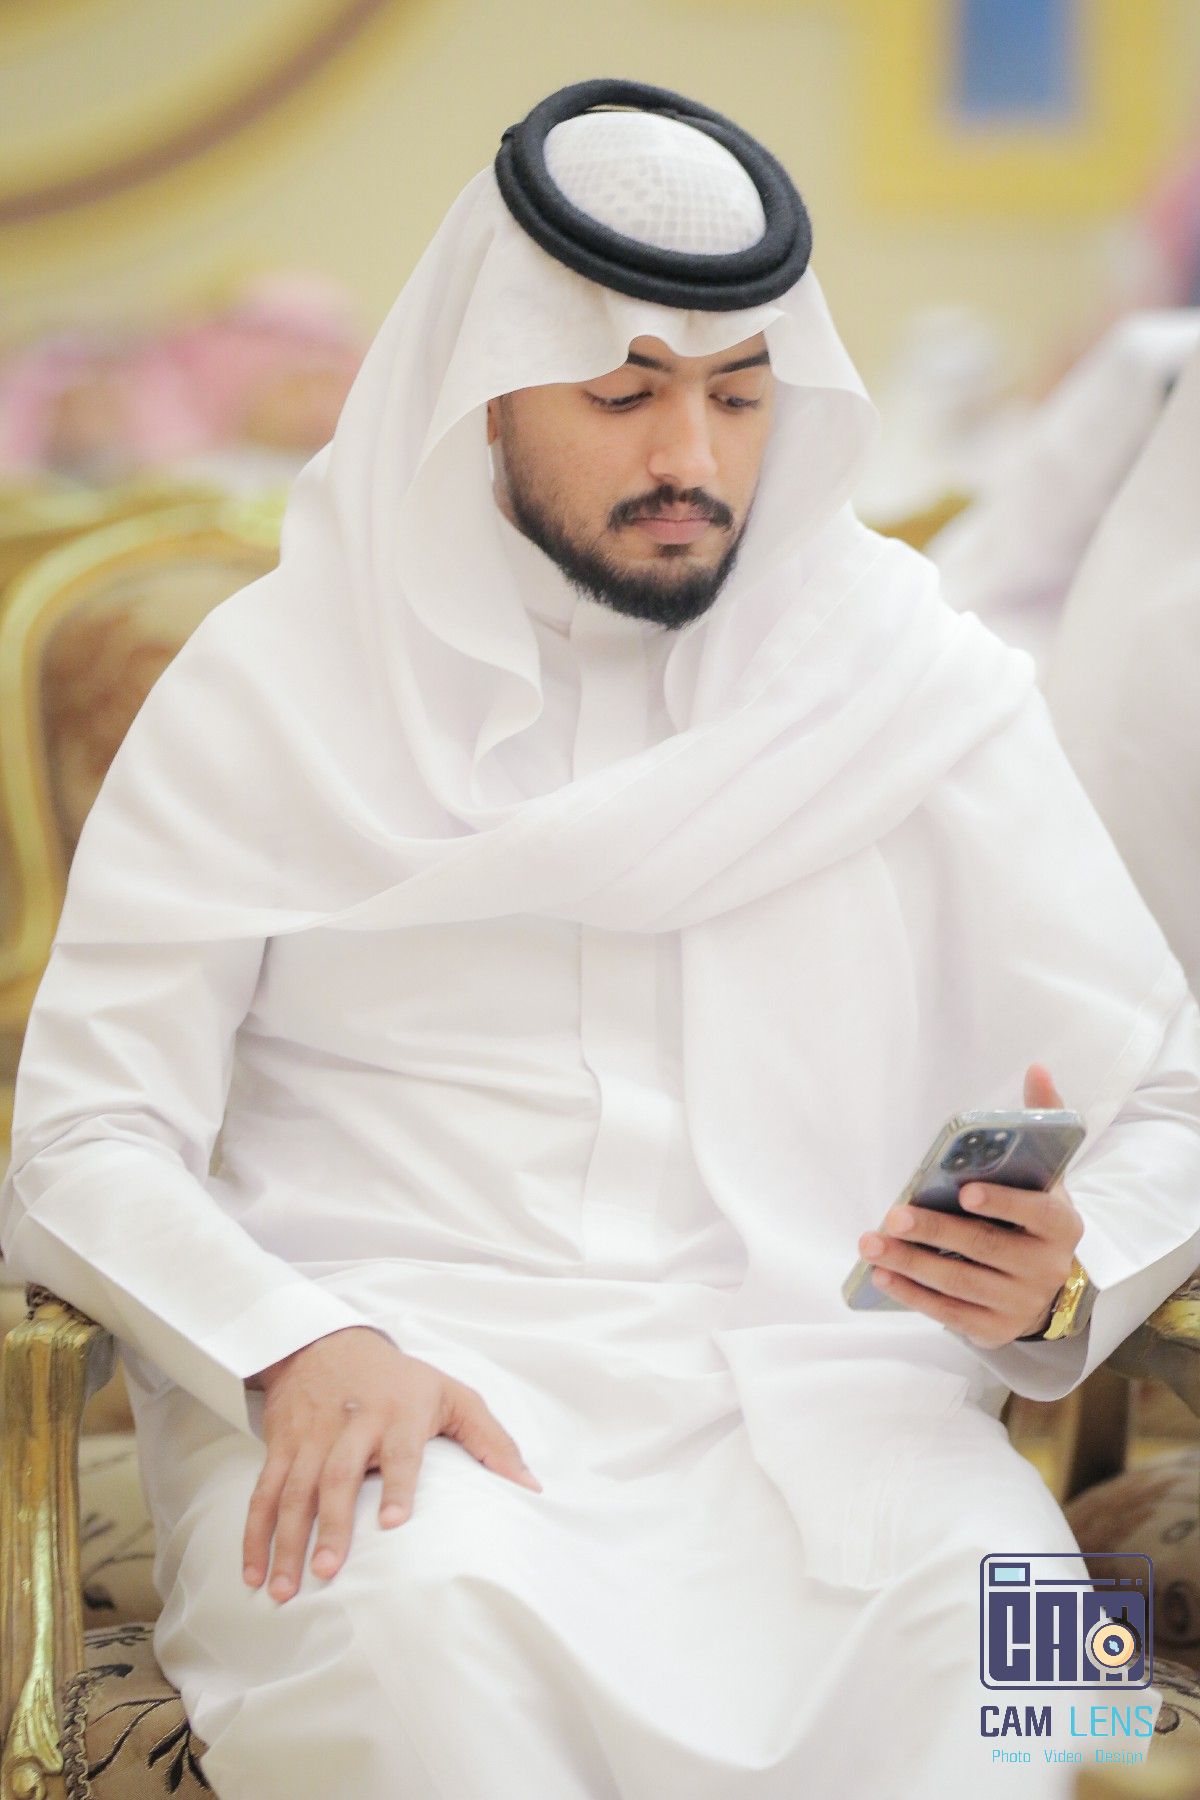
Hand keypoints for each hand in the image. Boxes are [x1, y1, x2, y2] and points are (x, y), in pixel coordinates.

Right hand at [242, 1326, 541, 1604]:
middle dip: (330, 1523)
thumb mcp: (452, 1395)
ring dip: (286, 1540)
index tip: (393, 1523)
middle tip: (328, 1570)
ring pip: (294, 1489)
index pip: (400, 1449)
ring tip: (283, 1588)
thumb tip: (530, 1487)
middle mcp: (352, 1424)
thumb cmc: (401, 1381)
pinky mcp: (282, 1445)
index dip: (397, 1484)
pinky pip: (264, 1492)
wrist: (327, 1343)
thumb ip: (492, 1440)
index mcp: (399, 1412)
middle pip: (337, 1474)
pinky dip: (254, 1533)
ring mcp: (312, 1436)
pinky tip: (253, 1572)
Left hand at [856, 1065, 1084, 1350]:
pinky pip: (949, 1313)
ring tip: (870, 1243)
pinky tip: (882, 1276)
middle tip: (892, 1216)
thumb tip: (1037, 1068)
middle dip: (935, 1232)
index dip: (1002, 1204)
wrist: (1052, 1288)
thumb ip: (1041, 1123)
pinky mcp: (994, 1329)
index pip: (1036, 1214)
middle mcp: (1046, 1268)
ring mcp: (1021, 1303)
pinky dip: (913, 1295)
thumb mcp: (1047, 1177)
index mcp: (1061, 1225)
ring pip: (960, 1283)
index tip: (964, 1191)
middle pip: (985, 1248)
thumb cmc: (1036, 1219)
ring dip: (911, 1264)